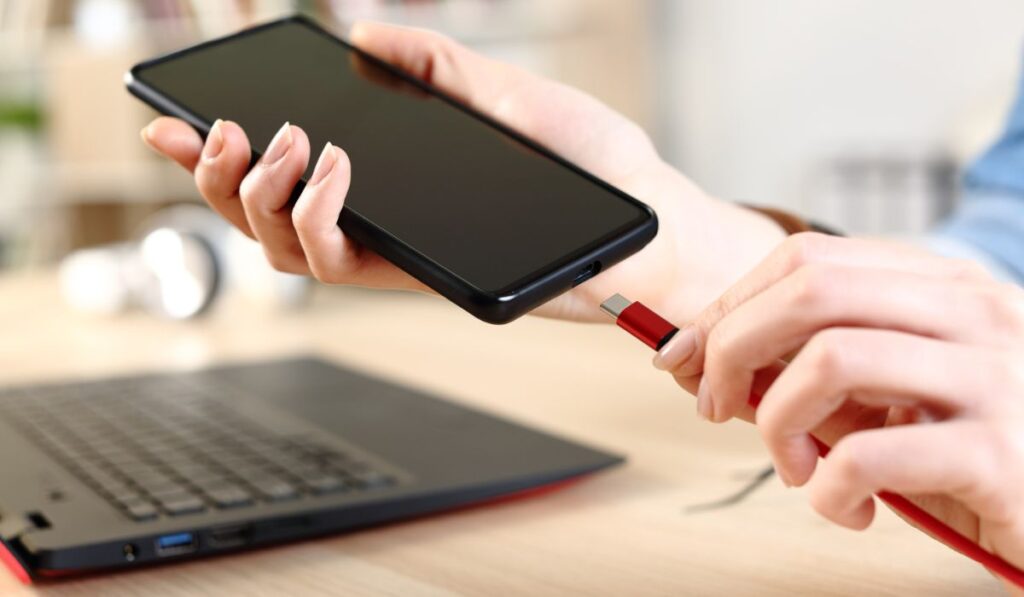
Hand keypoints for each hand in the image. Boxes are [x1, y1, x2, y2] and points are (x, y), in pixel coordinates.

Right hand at [140, 21, 783, 322]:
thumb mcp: (509, 95)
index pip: (287, 168)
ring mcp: (396, 251)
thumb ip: (437, 68)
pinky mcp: (419, 277)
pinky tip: (329, 171)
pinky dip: (315, 221)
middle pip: (265, 214)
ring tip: (282, 143)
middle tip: (220, 131)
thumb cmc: (590, 163)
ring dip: (258, 197)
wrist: (646, 224)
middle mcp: (382, 218)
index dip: (218, 153)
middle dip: (218, 177)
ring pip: (284, 249)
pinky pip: (337, 267)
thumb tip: (368, 33)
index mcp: (392, 174)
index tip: (171, 119)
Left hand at [655, 232, 1023, 590]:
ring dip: (779, 423)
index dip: (730, 303)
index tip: (689, 352)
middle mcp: (973, 313)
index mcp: (944, 287)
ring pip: (830, 359)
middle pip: (810, 291)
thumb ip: (809, 374)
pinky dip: (827, 488)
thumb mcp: (887, 401)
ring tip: (796, 467)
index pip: (808, 259)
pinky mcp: (999, 453)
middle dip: (733, 347)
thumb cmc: (973, 456)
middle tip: (716, 404)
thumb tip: (700, 358)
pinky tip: (846, 506)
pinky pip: (868, 456)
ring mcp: (993, 376)